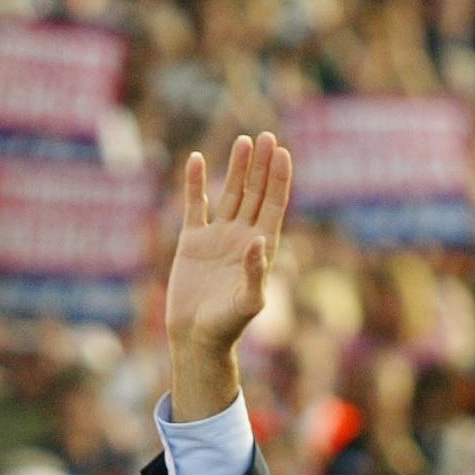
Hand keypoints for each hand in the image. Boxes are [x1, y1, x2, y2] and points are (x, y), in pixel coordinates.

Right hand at [164, 134, 291, 399]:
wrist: (196, 338)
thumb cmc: (227, 326)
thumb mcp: (247, 303)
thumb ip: (255, 272)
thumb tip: (259, 241)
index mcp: (262, 249)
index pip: (273, 205)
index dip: (278, 179)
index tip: (282, 152)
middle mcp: (242, 237)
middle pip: (255, 193)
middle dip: (261, 166)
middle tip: (266, 136)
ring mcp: (217, 236)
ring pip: (230, 194)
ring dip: (237, 168)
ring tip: (244, 140)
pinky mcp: (192, 241)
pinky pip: (195, 205)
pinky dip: (195, 183)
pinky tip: (197, 160)